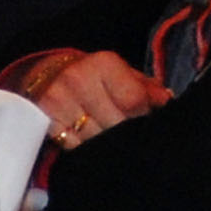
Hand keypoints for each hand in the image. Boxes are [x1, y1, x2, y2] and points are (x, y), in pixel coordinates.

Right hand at [20, 48, 169, 147]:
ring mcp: (58, 102)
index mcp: (102, 64)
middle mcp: (78, 80)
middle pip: (116, 123)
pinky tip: (87, 136)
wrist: (44, 75)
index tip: (144, 116)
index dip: (144, 114)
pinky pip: (75, 146)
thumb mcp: (119, 72)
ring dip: (106, 141)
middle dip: (126, 130)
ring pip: (96, 138)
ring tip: (106, 130)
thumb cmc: (91, 75)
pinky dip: (85, 146)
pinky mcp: (44, 121)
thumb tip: (166, 101)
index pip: (134, 100)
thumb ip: (145, 87)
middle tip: (127, 129)